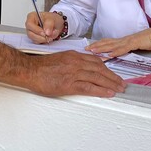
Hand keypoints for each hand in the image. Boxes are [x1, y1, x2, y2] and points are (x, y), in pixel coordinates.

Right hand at [0, 38, 125, 97]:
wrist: (29, 70)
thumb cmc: (41, 67)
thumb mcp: (60, 59)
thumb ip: (71, 63)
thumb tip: (80, 70)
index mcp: (74, 56)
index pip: (95, 61)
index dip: (107, 68)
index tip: (114, 74)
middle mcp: (76, 62)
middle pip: (100, 69)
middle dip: (113, 77)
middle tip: (121, 83)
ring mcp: (74, 72)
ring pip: (98, 78)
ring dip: (111, 84)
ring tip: (119, 89)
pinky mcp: (69, 83)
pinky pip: (89, 87)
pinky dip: (101, 90)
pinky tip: (108, 93)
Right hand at [25, 11, 63, 43]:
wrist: (56, 23)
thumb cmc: (52, 19)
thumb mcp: (52, 19)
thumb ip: (49, 25)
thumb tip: (47, 32)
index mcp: (31, 17)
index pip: (30, 24)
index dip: (36, 30)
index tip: (45, 34)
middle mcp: (30, 25)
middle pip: (30, 33)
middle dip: (40, 37)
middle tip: (48, 38)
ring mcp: (31, 32)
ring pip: (33, 39)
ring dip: (42, 40)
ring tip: (50, 37)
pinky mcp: (34, 38)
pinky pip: (37, 42)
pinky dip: (43, 42)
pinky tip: (48, 38)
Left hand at [85, 27, 150, 56]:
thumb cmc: (148, 40)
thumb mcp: (134, 46)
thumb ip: (126, 49)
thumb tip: (117, 54)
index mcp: (122, 41)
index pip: (107, 42)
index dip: (98, 44)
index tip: (89, 47)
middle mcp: (123, 40)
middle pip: (106, 42)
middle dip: (95, 46)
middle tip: (86, 49)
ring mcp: (128, 41)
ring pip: (112, 45)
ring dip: (102, 48)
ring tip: (93, 51)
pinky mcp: (135, 43)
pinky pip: (124, 48)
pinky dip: (116, 51)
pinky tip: (110, 54)